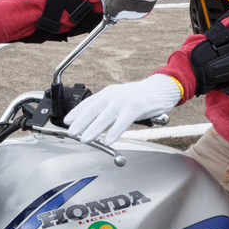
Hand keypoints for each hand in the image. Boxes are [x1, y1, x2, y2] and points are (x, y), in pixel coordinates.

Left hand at [65, 74, 181, 146]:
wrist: (161, 88)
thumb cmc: (140, 97)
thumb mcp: (120, 99)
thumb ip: (107, 108)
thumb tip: (93, 120)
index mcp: (108, 93)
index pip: (88, 103)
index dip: (76, 112)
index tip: (67, 121)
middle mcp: (113, 95)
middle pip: (92, 109)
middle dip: (80, 122)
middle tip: (71, 133)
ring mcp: (124, 101)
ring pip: (105, 116)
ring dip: (93, 129)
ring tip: (85, 139)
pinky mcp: (136, 107)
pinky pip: (122, 122)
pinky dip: (114, 132)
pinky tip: (108, 140)